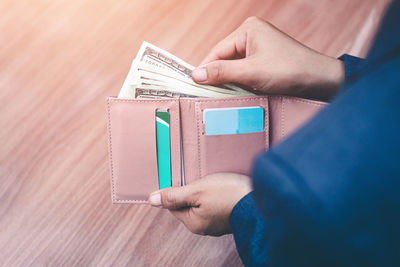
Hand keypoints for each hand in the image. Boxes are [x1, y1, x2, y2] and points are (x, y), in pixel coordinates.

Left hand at [148, 173, 251, 235]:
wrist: (261, 199)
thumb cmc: (229, 194)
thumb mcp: (197, 190)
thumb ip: (174, 195)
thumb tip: (152, 200)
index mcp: (193, 223)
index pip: (173, 205)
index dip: (177, 190)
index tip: (187, 180)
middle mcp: (204, 227)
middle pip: (188, 204)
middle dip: (193, 190)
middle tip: (204, 180)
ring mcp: (217, 224)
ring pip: (202, 203)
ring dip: (206, 192)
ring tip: (216, 183)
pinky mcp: (228, 217)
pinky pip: (215, 205)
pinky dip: (217, 195)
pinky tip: (224, 188)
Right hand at [192, 16, 344, 100]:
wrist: (321, 80)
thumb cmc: (290, 70)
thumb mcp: (251, 73)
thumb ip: (222, 73)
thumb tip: (196, 75)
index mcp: (248, 29)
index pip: (217, 51)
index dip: (206, 69)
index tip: (195, 86)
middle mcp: (252, 34)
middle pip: (225, 58)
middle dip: (219, 76)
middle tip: (208, 94)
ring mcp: (259, 47)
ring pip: (234, 66)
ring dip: (230, 81)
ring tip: (224, 95)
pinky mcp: (265, 59)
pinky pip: (245, 70)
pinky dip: (241, 82)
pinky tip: (240, 92)